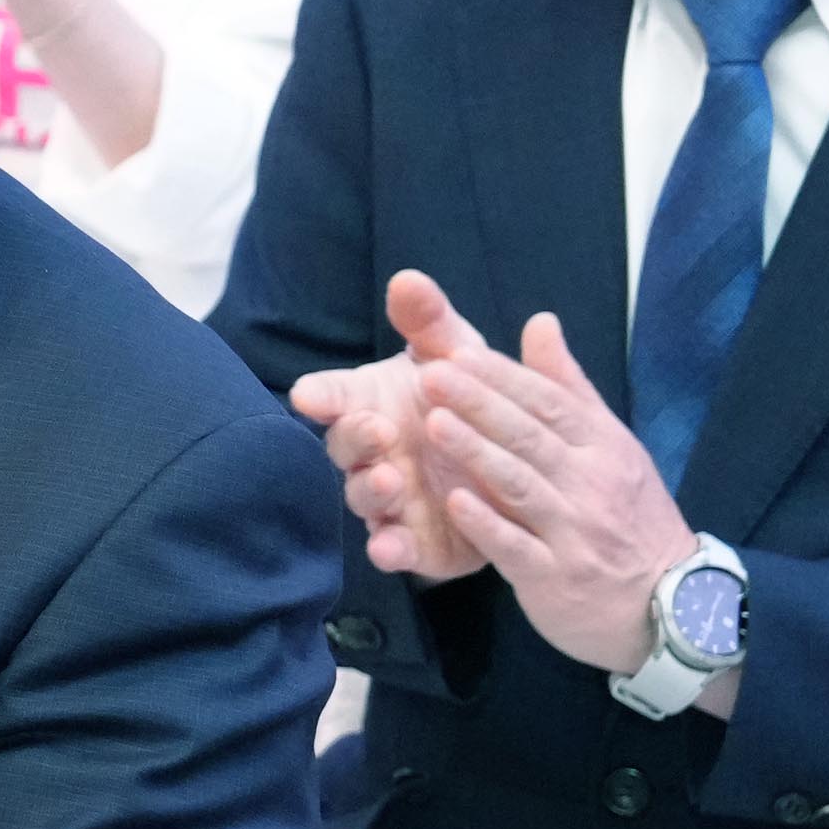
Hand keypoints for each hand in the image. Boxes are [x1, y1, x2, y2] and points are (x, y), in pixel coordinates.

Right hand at [285, 267, 497, 582]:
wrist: (517, 466)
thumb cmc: (471, 400)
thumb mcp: (459, 355)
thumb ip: (431, 322)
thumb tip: (409, 279)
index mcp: (373, 402)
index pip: (335, 395)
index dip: (321, 395)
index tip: (310, 393)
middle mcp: (373, 452)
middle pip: (345, 447)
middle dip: (354, 438)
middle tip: (376, 427)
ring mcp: (390, 499)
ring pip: (364, 498)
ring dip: (370, 490)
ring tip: (389, 479)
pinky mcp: (415, 542)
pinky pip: (393, 549)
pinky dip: (389, 549)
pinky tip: (392, 548)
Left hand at [418, 310, 701, 678]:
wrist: (670, 603)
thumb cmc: (627, 515)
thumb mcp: (611, 445)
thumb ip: (568, 387)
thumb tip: (540, 321)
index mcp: (603, 447)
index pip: (550, 403)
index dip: (503, 378)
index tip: (458, 353)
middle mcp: (591, 484)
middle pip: (531, 437)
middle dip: (480, 404)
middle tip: (431, 375)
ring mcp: (575, 533)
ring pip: (521, 487)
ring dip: (477, 454)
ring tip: (433, 424)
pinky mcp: (556, 578)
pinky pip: (517, 548)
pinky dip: (487, 525)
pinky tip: (454, 502)